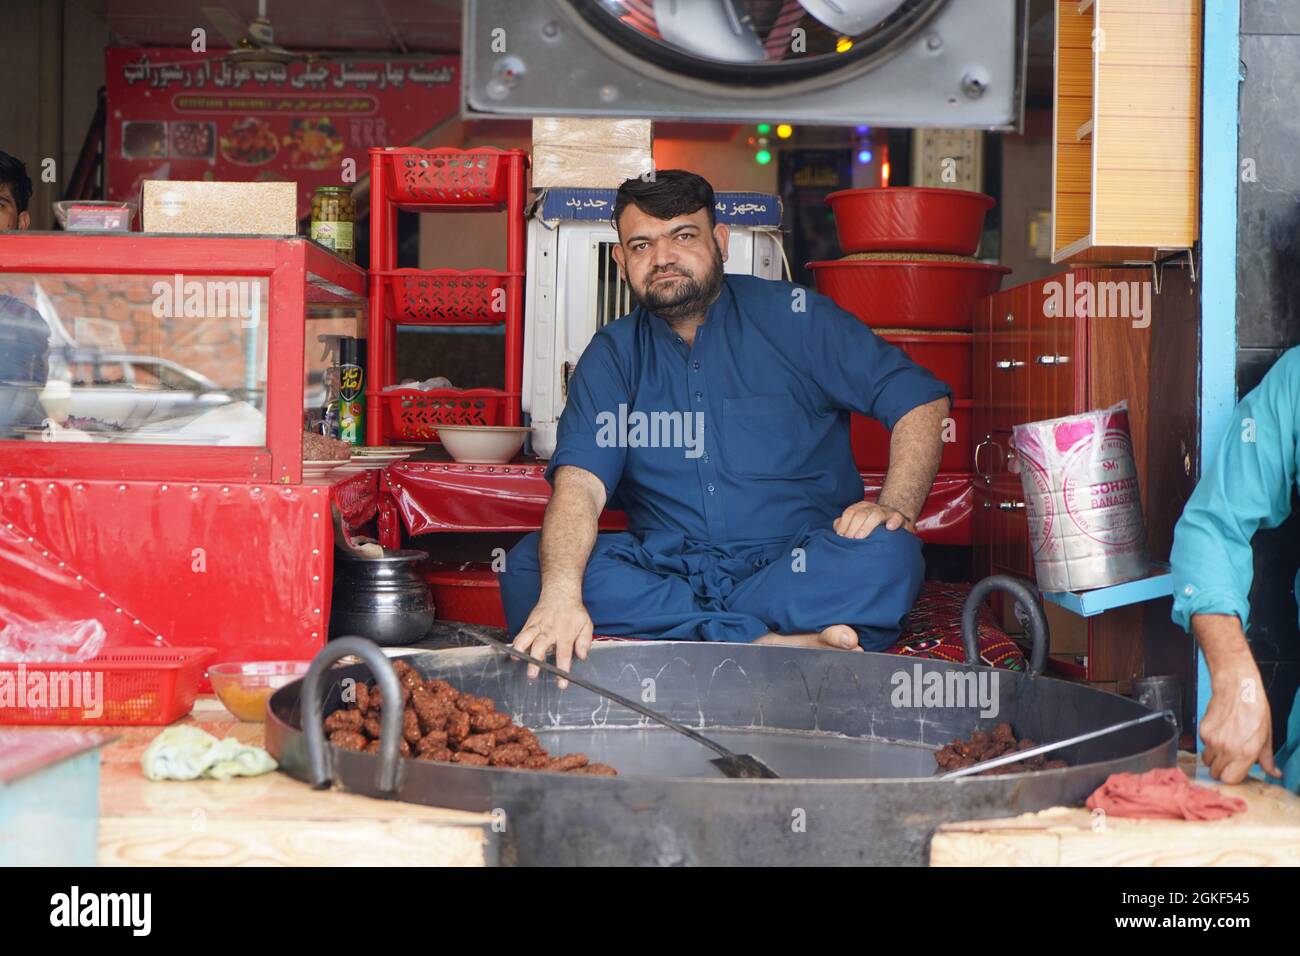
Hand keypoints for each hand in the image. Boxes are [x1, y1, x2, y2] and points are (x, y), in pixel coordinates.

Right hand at [511, 593, 593, 689]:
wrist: (560, 593)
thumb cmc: (573, 611)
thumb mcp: (586, 624)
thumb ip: (585, 641)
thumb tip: (582, 656)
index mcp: (565, 633)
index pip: (564, 653)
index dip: (562, 669)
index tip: (561, 683)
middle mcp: (550, 630)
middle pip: (541, 646)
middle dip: (536, 661)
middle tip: (533, 674)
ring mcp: (538, 626)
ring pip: (526, 638)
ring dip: (521, 650)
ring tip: (517, 660)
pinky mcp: (529, 623)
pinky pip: (520, 634)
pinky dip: (516, 643)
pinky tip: (513, 652)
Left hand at [832, 500, 913, 538]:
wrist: (895, 518)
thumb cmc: (873, 524)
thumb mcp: (858, 522)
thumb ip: (846, 524)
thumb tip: (837, 528)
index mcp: (861, 508)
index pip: (850, 513)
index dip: (844, 524)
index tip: (841, 536)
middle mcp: (873, 508)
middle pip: (860, 514)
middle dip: (853, 527)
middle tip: (849, 540)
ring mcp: (886, 512)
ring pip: (876, 515)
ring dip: (867, 526)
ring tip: (860, 537)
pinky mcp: (899, 518)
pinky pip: (897, 518)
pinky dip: (893, 522)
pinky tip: (889, 528)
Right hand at [1200, 654, 1279, 782]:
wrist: (1237, 689)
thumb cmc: (1253, 709)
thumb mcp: (1267, 736)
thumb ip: (1267, 759)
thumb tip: (1274, 773)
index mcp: (1245, 753)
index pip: (1230, 779)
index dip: (1232, 777)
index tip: (1236, 771)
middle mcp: (1227, 749)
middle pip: (1216, 773)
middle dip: (1222, 769)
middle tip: (1230, 759)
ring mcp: (1213, 741)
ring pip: (1207, 760)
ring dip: (1214, 757)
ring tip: (1224, 745)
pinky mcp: (1202, 731)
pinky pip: (1203, 746)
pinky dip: (1209, 743)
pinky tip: (1219, 732)